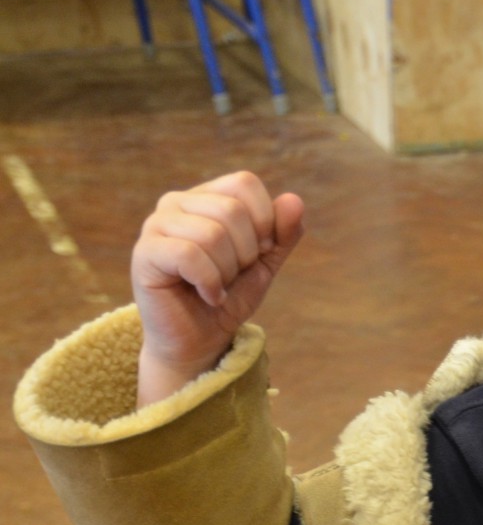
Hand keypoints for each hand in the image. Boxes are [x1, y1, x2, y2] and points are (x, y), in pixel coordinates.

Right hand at [132, 171, 304, 400]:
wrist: (200, 341)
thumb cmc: (229, 298)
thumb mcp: (264, 264)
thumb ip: (283, 233)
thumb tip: (295, 200)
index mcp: (205, 196)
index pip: (244, 183)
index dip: (264, 222)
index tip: (257, 253)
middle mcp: (176, 202)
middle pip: (232, 210)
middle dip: (245, 254)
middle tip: (232, 276)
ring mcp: (156, 225)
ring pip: (212, 234)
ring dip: (226, 272)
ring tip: (216, 288)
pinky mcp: (145, 253)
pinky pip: (189, 256)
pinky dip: (209, 283)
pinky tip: (208, 296)